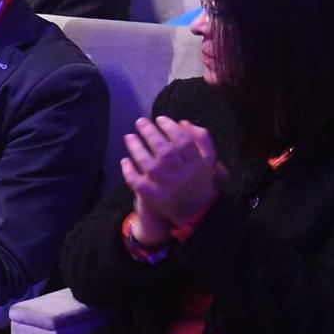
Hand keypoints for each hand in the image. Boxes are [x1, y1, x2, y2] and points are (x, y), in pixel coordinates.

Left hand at [121, 116, 223, 243]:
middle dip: (150, 133)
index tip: (159, 118)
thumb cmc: (198, 181)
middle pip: (165, 151)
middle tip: (140, 121)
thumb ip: (201, 140)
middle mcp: (183, 175)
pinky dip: (129, 170)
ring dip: (136, 148)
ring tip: (129, 136)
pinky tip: (124, 160)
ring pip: (148, 164)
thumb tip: (183, 122)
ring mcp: (166, 187)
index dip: (170, 128)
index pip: (184, 142)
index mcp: (198, 165)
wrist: (194, 214)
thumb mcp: (208, 161)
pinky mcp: (152, 198)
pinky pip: (137, 182)